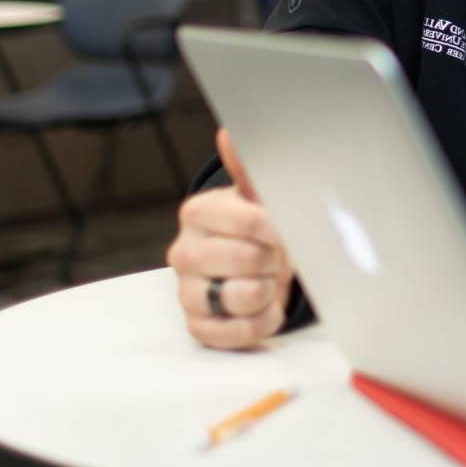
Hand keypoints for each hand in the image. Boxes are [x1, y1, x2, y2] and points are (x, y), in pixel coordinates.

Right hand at [166, 128, 295, 349]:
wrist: (257, 269)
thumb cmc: (259, 229)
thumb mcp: (260, 196)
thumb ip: (249, 169)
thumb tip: (229, 133)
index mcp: (197, 212)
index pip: (250, 220)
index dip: (278, 229)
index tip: (283, 229)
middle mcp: (182, 252)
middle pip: (249, 259)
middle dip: (275, 259)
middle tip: (275, 256)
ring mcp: (186, 293)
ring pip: (242, 296)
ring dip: (270, 290)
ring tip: (268, 280)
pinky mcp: (198, 327)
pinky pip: (238, 332)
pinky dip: (263, 321)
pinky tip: (264, 307)